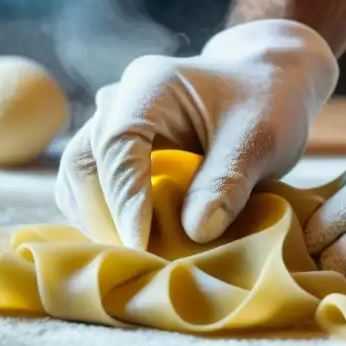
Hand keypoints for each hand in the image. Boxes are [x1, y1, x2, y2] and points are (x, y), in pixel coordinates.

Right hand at [55, 19, 337, 248]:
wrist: (265, 84)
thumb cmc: (266, 103)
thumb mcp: (261, 138)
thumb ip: (228, 181)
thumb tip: (195, 232)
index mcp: (150, 85)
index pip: (118, 145)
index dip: (124, 199)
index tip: (140, 245)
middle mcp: (119, 100)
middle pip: (84, 163)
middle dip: (104, 217)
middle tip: (139, 262)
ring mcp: (111, 123)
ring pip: (79, 179)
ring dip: (100, 221)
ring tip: (139, 257)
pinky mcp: (114, 149)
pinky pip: (93, 187)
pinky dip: (108, 217)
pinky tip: (140, 242)